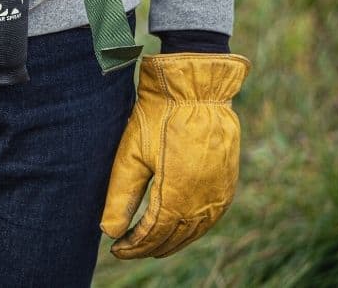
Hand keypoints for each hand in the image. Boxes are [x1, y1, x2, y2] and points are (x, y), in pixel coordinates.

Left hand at [101, 53, 250, 258]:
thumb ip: (121, 196)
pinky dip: (192, 227)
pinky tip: (179, 227)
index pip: (154, 234)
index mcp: (178, 194)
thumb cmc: (157, 117)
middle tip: (128, 248)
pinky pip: (211, 216)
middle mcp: (204, 199)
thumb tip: (110, 232)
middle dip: (150, 246)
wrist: (195, 88)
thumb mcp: (131, 155)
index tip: (116, 248)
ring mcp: (220, 191)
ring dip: (172, 240)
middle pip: (175, 236)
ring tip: (150, 245)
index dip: (134, 245)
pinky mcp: (228, 181)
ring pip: (195, 230)